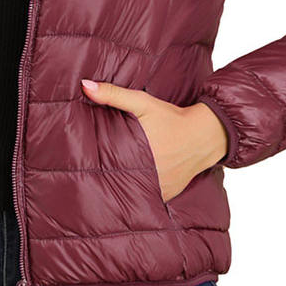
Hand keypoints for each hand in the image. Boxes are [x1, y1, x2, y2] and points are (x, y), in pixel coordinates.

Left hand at [81, 78, 228, 201]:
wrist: (204, 134)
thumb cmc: (171, 117)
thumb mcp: (142, 102)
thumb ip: (113, 95)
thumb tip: (85, 86)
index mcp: (138, 153)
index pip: (107, 165)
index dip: (93, 166)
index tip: (81, 166)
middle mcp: (149, 174)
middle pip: (119, 181)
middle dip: (106, 180)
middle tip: (89, 179)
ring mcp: (159, 187)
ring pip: (133, 193)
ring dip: (122, 190)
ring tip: (104, 191)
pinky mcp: (168, 194)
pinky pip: (149, 199)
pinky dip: (140, 196)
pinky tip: (127, 196)